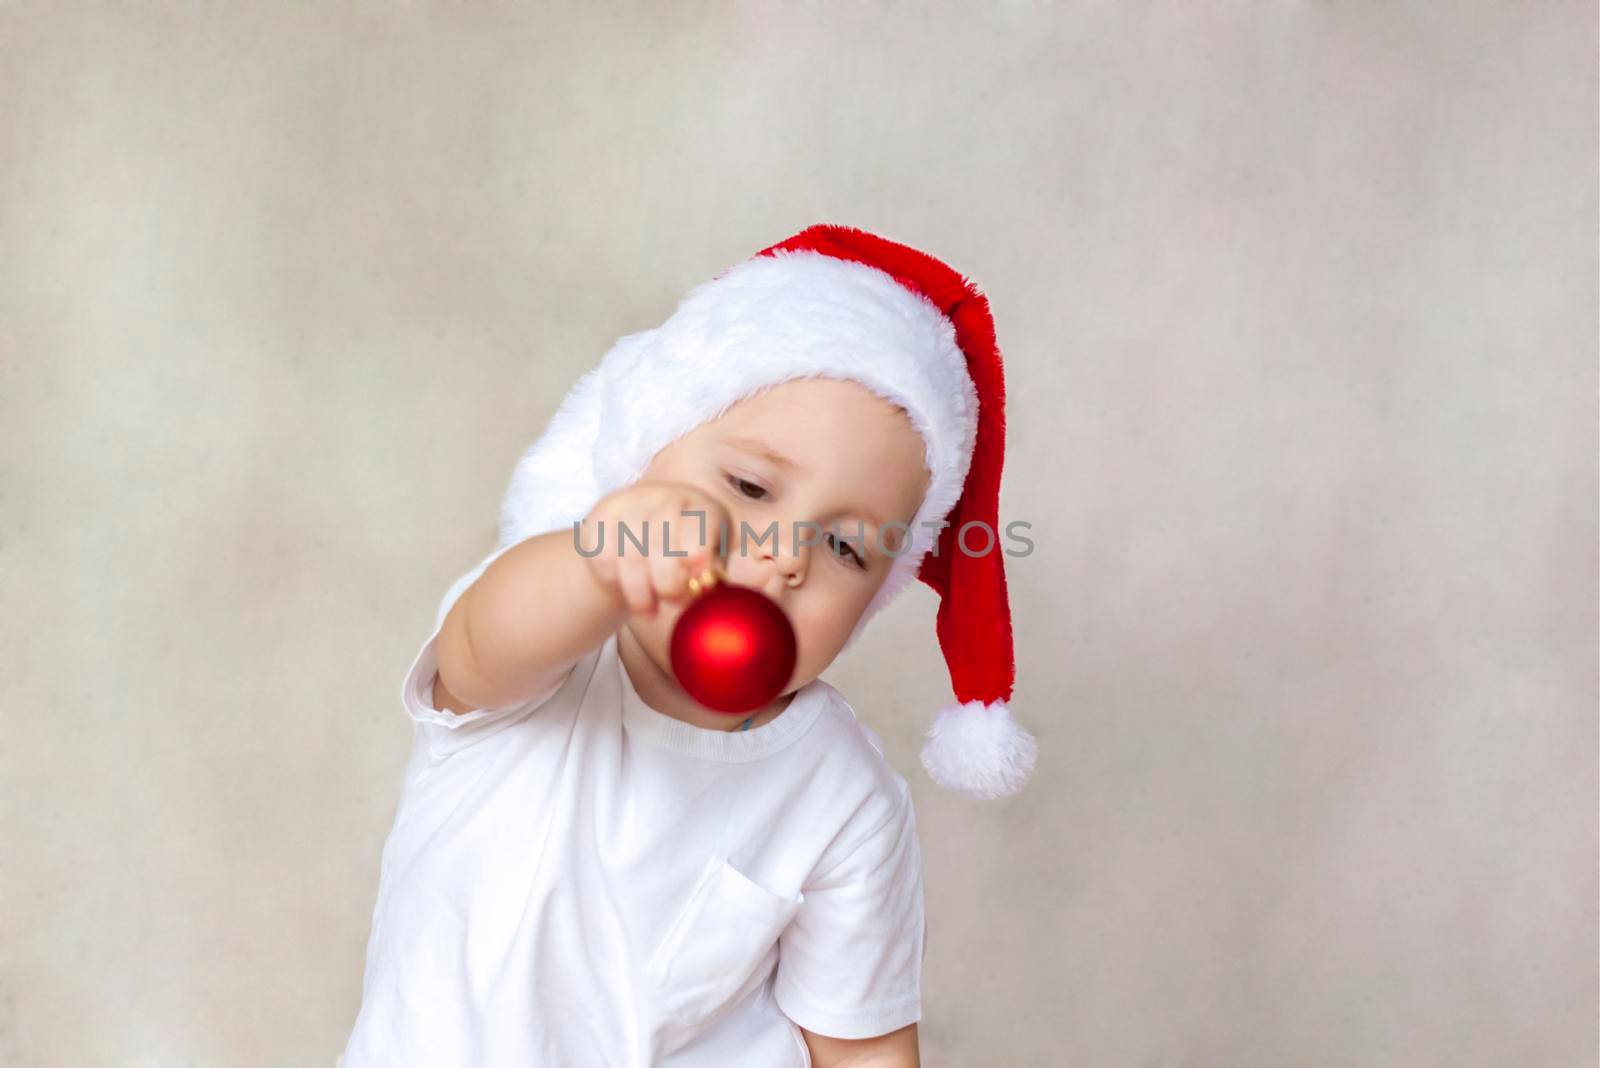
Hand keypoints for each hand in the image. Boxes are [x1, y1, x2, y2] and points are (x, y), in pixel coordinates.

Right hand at [579, 480, 732, 617]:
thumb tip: (703, 588)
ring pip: (631, 554)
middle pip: (663, 542)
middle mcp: (669, 496)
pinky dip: (612, 579)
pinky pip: (603, 553)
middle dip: (666, 584)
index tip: (694, 585)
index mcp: (703, 507)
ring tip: (647, 610)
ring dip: (639, 592)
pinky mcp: (604, 512)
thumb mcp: (707, 566)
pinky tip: (622, 587)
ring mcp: (634, 501)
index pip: (700, 525)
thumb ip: (709, 576)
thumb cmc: (685, 561)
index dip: (697, 558)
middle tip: (669, 602)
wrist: (643, 547)